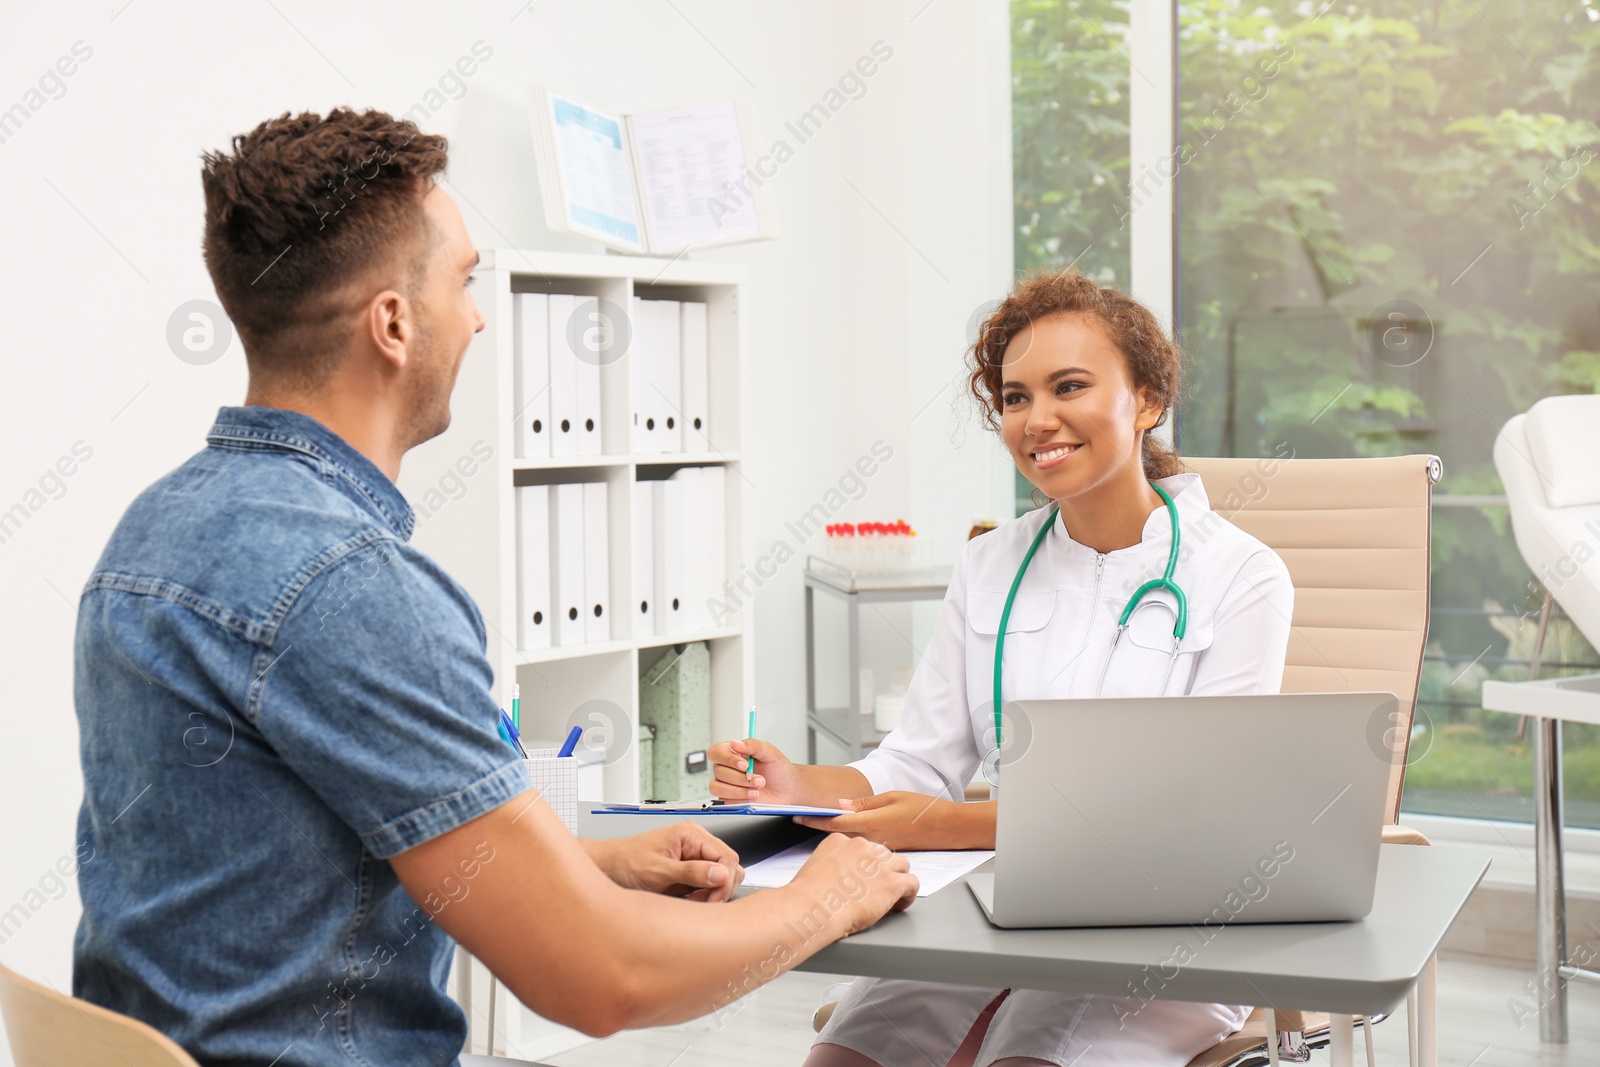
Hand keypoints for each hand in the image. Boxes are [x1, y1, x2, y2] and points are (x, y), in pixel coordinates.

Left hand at [589, 823, 743, 901]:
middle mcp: (696, 843)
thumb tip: (720, 874)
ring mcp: (695, 857)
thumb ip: (690, 873)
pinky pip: (711, 884)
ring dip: (714, 893)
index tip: (713, 899)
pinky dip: (706, 896)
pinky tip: (690, 902)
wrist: (609, 869)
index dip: (724, 880)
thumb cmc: (626, 863)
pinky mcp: (691, 872)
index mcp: (691, 834)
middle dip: (721, 887)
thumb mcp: (658, 871)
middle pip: (730, 866)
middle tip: (703, 902)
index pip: (726, 857)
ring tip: (693, 902)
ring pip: (723, 876)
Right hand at [708, 737, 806, 803]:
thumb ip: (753, 745)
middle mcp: (727, 767)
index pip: (716, 752)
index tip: (744, 764)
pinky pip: (724, 800)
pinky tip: (752, 796)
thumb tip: (735, 743)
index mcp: (732, 752)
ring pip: (717, 787)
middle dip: (741, 778)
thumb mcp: (770, 752)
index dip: (727, 759)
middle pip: (718, 771)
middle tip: (759, 779)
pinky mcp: (729, 798)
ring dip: (739, 790)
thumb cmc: (778, 769)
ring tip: (756, 790)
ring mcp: (726, 783)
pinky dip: (740, 799)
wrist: (787, 789)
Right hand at [790, 835, 917, 935]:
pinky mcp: (891, 882)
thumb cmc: (807, 897)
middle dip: (882, 870)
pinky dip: (908, 895)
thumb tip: (840, 878)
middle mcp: (862, 846)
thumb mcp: (814, 867)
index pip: (863, 847)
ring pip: (902, 864)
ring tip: (892, 897)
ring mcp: (878, 864)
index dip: (865, 864)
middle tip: (876, 889)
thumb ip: (831, 865)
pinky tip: (899, 904)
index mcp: (840, 840)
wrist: (811, 909)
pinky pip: (911, 883)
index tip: (863, 878)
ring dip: (898, 879)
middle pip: (883, 854)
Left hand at [794, 791, 965, 850]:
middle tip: (800, 820)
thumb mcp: (893, 797)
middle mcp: (872, 839)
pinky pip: (863, 848)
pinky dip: (850, 842)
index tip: (797, 816)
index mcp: (872, 824)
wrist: (947, 829)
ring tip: (818, 829)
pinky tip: (846, 837)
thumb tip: (841, 805)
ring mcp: (879, 848)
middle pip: (838, 835)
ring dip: (834, 836)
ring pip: (849, 843)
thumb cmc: (924, 809)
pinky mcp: (886, 851)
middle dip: (819, 829)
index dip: (814, 821)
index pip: (835, 823)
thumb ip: (865, 804)